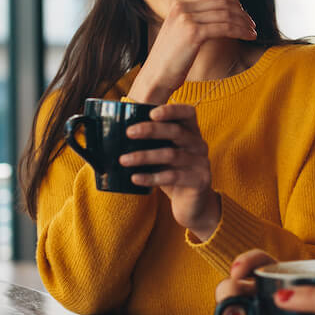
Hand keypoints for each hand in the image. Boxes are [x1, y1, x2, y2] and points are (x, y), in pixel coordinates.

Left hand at [120, 103, 219, 239]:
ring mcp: (201, 162)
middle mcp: (199, 144)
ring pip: (171, 155)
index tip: (151, 113)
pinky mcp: (199, 180)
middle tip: (129, 132)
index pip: (188, 112)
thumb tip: (113, 134)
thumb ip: (151, 143)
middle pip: (176, 132)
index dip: (171, 110)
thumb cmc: (173, 174)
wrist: (193, 204)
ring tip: (123, 160)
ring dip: (144, 156)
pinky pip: (172, 177)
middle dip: (151, 130)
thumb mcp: (165, 155)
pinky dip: (151, 177)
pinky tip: (135, 178)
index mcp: (192, 132)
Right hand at [130, 0, 256, 103]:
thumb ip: (198, 19)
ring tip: (252, 32)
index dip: (233, 1)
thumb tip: (225, 14)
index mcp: (179, 4)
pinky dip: (240, 31)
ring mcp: (186, 18)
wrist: (156, 77)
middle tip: (251, 24)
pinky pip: (225, 27)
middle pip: (222, 1)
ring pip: (226, 14)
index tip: (243, 13)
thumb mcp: (182, 31)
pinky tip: (248, 37)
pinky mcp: (193, 32)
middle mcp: (182, 7)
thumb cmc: (172, 59)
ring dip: (244, 23)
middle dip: (241, 12)